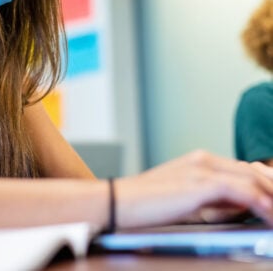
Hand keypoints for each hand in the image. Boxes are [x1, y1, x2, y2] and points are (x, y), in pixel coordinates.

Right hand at [114, 150, 272, 228]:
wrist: (120, 201)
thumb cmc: (147, 203)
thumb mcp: (186, 199)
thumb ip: (215, 200)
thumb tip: (244, 208)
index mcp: (199, 160)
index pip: (243, 170)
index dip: (264, 186)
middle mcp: (203, 160)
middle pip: (252, 172)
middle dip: (271, 189)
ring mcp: (201, 169)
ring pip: (252, 180)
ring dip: (271, 197)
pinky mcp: (199, 183)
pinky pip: (242, 192)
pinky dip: (261, 205)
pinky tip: (270, 217)